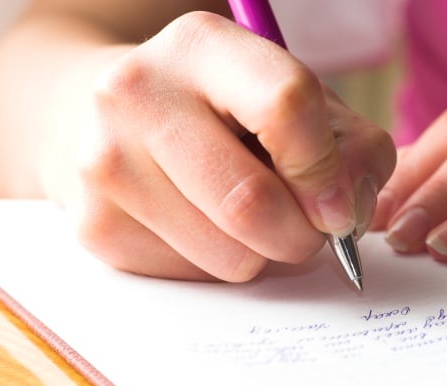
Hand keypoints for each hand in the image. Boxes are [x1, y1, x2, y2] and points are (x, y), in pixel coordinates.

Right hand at [66, 12, 393, 281]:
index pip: (286, 107)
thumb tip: (347, 215)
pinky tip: (206, 225)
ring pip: (228, 256)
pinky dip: (220, 264)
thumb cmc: (227, 111)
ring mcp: (106, 163)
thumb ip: (351, 148)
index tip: (338, 204)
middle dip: (302, 235)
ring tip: (249, 217)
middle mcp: (139, 94)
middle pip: (250, 202)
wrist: (115, 117)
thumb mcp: (300, 103)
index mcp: (203, 46)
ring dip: (262, 254)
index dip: (327, 170)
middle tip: (308, 228)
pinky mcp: (95, 224)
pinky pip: (194, 278)